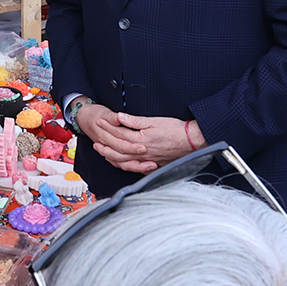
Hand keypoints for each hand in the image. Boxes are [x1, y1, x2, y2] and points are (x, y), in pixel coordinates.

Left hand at [78, 105, 193, 173]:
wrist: (191, 141)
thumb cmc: (175, 129)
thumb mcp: (154, 121)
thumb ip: (134, 121)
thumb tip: (119, 117)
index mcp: (141, 140)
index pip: (119, 134)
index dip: (108, 128)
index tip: (100, 122)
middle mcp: (142, 153)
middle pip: (117, 150)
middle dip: (105, 145)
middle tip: (95, 140)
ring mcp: (146, 161)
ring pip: (124, 161)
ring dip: (111, 156)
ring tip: (103, 152)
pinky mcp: (152, 165)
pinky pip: (133, 168)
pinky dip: (124, 165)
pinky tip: (119, 163)